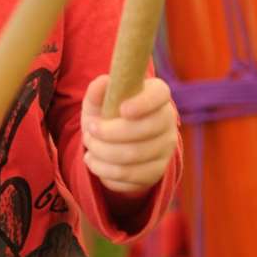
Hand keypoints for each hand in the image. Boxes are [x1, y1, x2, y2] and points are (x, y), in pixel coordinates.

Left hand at [81, 74, 177, 194]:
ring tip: (89, 146)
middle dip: (109, 133)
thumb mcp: (99, 102)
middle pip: (144, 130)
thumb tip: (103, 82)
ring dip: (102, 152)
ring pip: (133, 155)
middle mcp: (167, 121)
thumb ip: (98, 91)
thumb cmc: (108, 116)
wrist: (113, 147)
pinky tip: (93, 161)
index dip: (143, 103)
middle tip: (89, 131)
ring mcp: (165, 149)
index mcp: (157, 96)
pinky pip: (130, 175)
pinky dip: (104, 170)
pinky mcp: (157, 172)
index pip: (160, 94)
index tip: (122, 110)